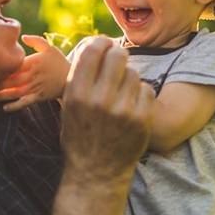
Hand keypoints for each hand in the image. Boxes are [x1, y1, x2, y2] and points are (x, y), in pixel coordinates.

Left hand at [0, 35, 69, 110]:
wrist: (72, 77)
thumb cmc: (58, 61)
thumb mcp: (50, 47)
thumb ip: (36, 41)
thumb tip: (23, 36)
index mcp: (33, 63)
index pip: (14, 67)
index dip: (1, 69)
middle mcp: (33, 76)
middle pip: (12, 81)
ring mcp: (35, 88)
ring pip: (16, 92)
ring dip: (2, 95)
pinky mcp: (39, 97)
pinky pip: (25, 103)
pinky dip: (16, 106)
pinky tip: (5, 108)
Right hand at [60, 37, 153, 183]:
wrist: (96, 172)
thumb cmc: (79, 134)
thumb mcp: (68, 105)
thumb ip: (78, 75)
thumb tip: (93, 44)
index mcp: (77, 93)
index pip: (93, 50)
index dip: (101, 43)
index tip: (104, 46)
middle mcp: (99, 100)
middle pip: (118, 55)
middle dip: (117, 54)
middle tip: (116, 61)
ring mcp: (123, 110)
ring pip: (134, 72)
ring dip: (128, 77)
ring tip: (120, 92)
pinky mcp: (142, 119)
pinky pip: (146, 88)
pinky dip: (140, 94)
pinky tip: (131, 105)